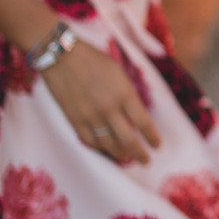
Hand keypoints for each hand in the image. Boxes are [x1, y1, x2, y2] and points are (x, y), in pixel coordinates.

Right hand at [39, 41, 160, 164]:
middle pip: (128, 140)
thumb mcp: (119, 72)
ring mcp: (91, 117)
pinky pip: (90, 141)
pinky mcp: (75, 120)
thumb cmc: (94, 59)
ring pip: (109, 145)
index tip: (157, 146)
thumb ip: (128, 94)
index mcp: (124, 94)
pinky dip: (100, 149)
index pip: (143, 123)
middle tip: (145, 160)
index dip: (152, 137)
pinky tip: (107, 152)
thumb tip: (136, 114)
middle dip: (139, 153)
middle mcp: (109, 109)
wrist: (61, 57)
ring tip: (127, 159)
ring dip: (120, 154)